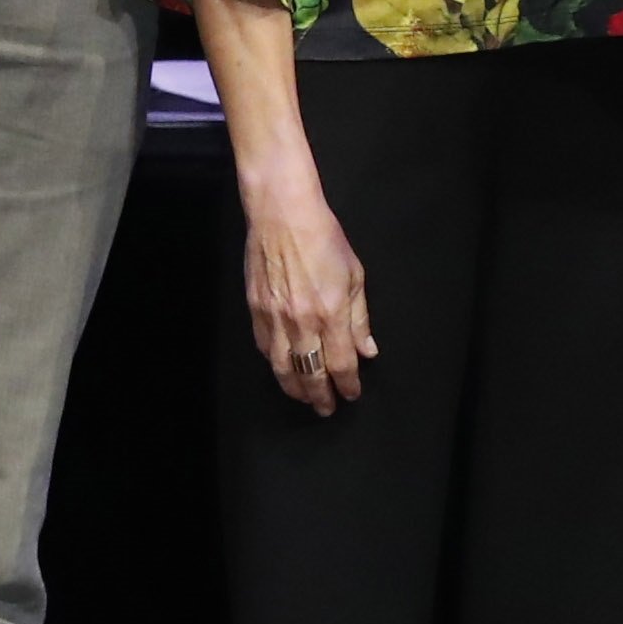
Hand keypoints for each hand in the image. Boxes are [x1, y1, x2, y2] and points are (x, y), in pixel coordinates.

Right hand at [241, 188, 375, 413]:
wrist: (282, 214)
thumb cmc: (323, 238)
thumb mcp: (355, 275)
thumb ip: (360, 318)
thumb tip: (367, 350)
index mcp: (331, 313)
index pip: (341, 364)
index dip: (348, 385)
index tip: (352, 394)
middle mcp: (302, 322)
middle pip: (311, 374)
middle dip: (321, 396)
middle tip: (326, 408)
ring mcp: (275, 318)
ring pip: (283, 369)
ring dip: (295, 389)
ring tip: (305, 398)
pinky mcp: (255, 310)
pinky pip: (265, 348)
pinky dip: (275, 365)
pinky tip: (284, 370)